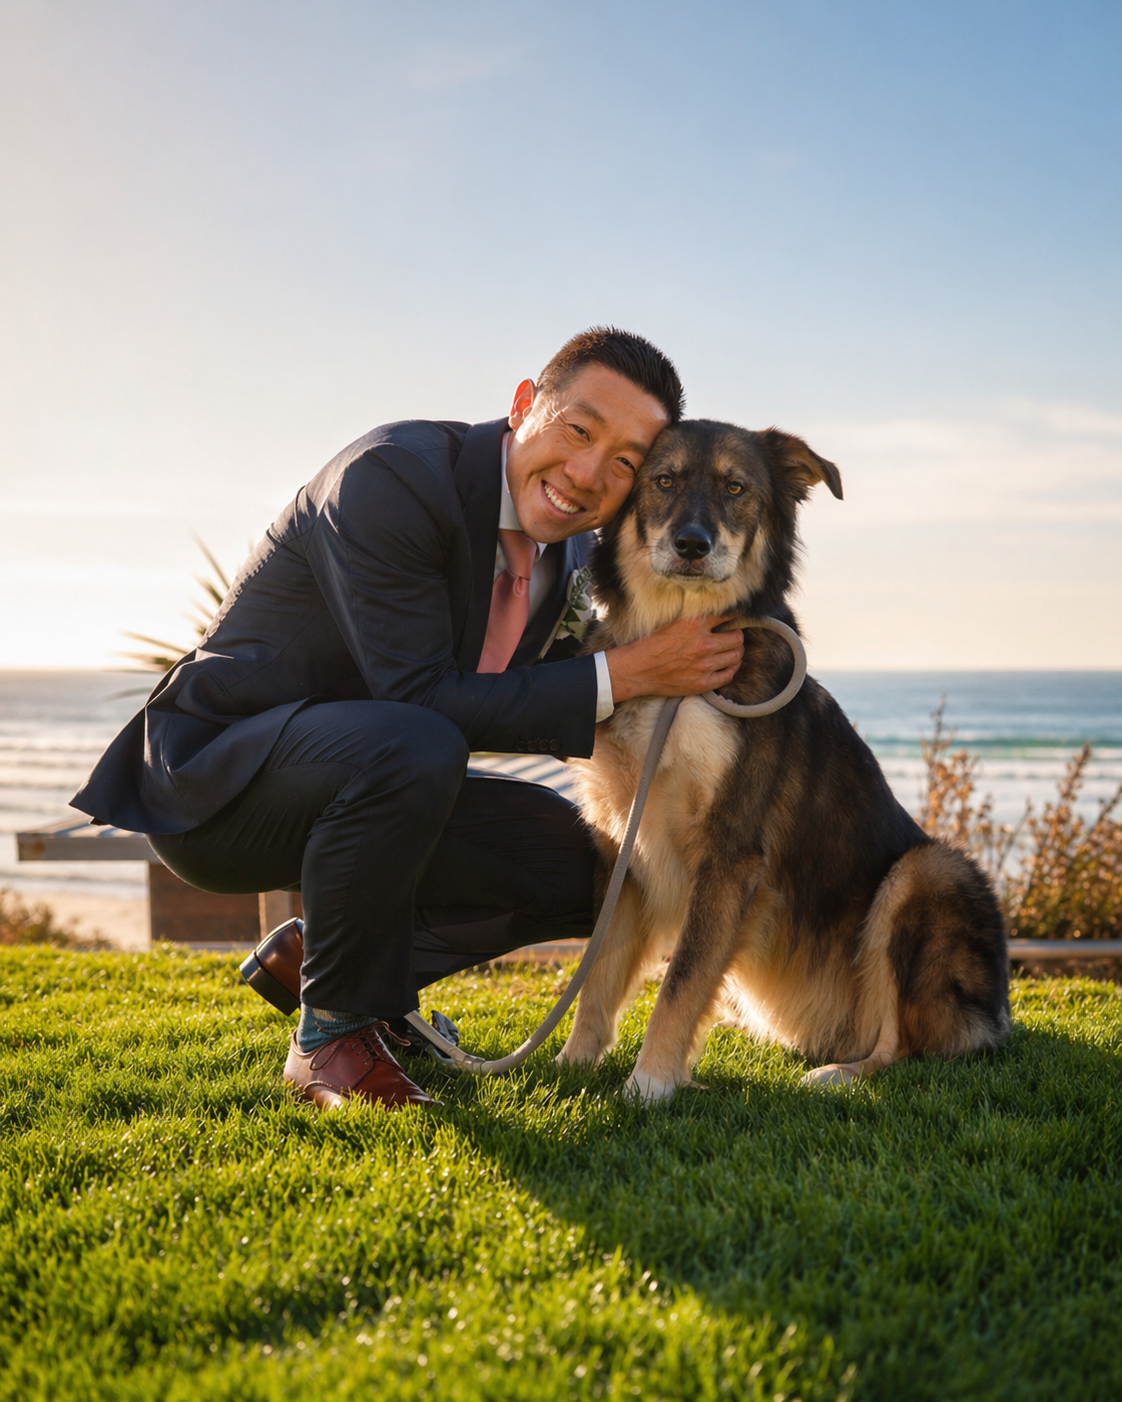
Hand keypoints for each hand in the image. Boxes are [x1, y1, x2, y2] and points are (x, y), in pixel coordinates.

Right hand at [603, 614, 744, 703]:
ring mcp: (704, 665)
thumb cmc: (651, 645)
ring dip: (737, 652)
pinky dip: (732, 669)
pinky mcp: (703, 682)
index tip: (733, 618)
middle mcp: (703, 644)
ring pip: (736, 656)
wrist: (637, 670)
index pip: (728, 616)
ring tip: (732, 650)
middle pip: (737, 638)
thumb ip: (695, 619)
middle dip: (737, 636)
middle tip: (734, 636)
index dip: (734, 616)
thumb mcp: (673, 623)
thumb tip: (715, 614)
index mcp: (695, 625)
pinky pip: (728, 675)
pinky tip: (728, 665)